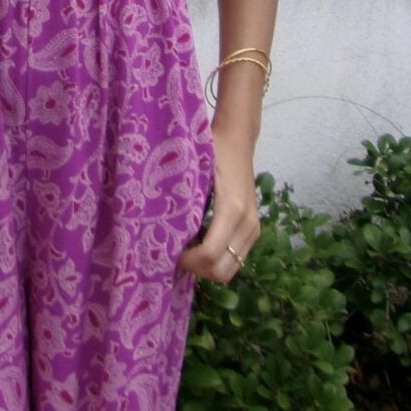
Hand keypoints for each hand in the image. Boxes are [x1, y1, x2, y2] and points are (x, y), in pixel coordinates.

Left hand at [177, 126, 260, 282]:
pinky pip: (236, 259)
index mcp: (231, 209)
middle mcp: (247, 223)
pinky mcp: (254, 229)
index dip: (187, 261)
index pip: (209, 254)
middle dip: (197, 269)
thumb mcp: (192, 172)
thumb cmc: (212, 150)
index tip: (169, 251)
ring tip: (189, 249)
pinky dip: (218, 259)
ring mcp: (254, 228)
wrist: (238, 139)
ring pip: (230, 270)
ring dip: (207, 267)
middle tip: (177, 254)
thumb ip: (181, 200)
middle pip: (222, 271)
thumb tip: (156, 229)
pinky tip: (201, 242)